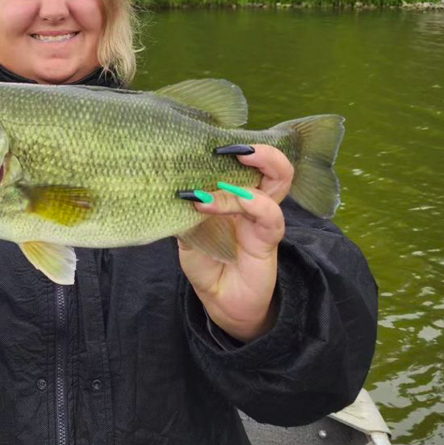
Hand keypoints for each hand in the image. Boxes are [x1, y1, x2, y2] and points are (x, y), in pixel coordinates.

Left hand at [178, 146, 292, 342]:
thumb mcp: (187, 232)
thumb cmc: (206, 263)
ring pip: (277, 182)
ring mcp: (264, 219)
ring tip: (224, 167)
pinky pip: (268, 215)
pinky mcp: (268, 240)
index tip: (206, 142)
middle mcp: (254, 202)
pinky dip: (246, 202)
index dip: (234, 148)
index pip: (246, 162)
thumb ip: (184, 211)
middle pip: (274, 166)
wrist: (220, 302)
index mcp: (237, 196)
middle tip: (229, 146)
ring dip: (252, 170)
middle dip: (260, 149)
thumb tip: (166, 187)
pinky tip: (218, 202)